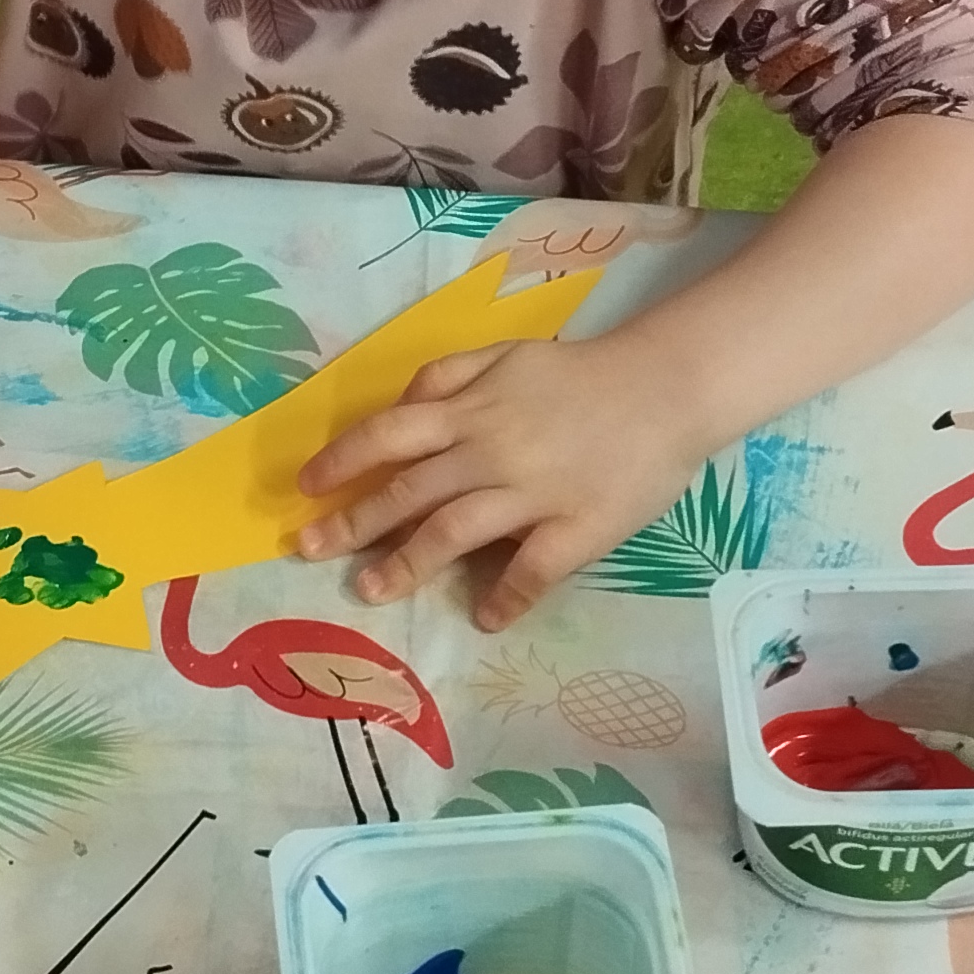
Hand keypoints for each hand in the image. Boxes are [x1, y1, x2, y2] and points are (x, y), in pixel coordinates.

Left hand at [294, 325, 721, 630]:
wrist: (667, 388)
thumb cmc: (580, 375)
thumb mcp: (505, 355)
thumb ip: (449, 377)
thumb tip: (400, 406)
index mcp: (471, 411)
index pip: (388, 435)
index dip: (341, 461)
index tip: (306, 488)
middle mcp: (490, 452)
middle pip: (408, 491)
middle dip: (352, 523)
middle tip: (308, 550)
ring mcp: (532, 494)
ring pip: (453, 532)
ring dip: (406, 564)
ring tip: (370, 589)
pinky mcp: (577, 528)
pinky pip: (532, 570)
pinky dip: (505, 596)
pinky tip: (485, 618)